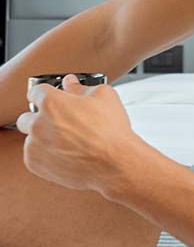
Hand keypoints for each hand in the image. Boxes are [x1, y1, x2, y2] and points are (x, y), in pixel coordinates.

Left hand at [15, 75, 135, 192]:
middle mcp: (38, 123)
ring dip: (43, 137)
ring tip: (66, 142)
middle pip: (27, 116)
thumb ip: (80, 87)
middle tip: (59, 122)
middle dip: (39, 118)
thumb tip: (70, 83)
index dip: (45, 94)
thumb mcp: (104, 97)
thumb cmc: (111, 130)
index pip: (35, 91)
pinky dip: (45, 155)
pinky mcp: (34, 164)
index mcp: (51, 103)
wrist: (114, 164)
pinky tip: (65, 154)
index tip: (50, 98)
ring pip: (30, 138)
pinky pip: (33, 155)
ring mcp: (34, 145)